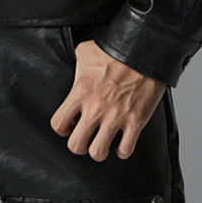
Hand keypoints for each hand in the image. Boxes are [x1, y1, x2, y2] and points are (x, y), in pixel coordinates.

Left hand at [49, 39, 165, 161]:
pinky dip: (122, 150)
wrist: (143, 50)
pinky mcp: (135, 122)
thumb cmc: (115, 50)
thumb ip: (76, 65)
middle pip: (76, 145)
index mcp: (80, 92)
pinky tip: (121, 143)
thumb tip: (75, 69)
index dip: (63, 128)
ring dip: (99, 150)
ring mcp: (115, 117)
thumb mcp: (85, 52)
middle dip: (79, 145)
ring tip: (102, 143)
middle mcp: (95, 108)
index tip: (70, 126)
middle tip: (85, 138)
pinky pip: (125, 150)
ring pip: (98, 152)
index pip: (58, 124)